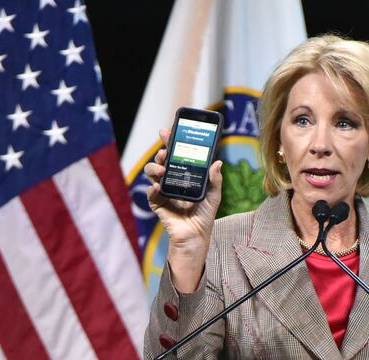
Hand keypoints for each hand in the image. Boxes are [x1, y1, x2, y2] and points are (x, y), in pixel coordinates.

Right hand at [144, 128, 222, 291]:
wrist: (196, 236)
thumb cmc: (204, 214)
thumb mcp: (214, 195)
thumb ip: (215, 180)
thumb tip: (217, 162)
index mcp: (185, 174)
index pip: (176, 154)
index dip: (170, 142)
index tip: (168, 131)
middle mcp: (172, 179)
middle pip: (161, 160)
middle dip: (160, 152)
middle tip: (164, 151)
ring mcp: (162, 191)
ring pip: (152, 173)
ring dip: (155, 168)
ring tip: (162, 170)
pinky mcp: (157, 204)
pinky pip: (151, 194)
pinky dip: (153, 190)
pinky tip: (157, 188)